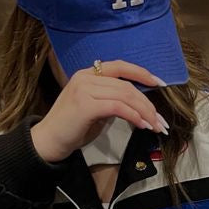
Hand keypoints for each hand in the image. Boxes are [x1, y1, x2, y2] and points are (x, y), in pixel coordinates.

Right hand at [30, 60, 169, 162]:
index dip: (142, 73)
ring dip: (144, 112)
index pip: (120, 66)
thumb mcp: (95, 108)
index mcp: (87, 74)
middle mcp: (86, 77)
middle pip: (126, 85)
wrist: (48, 142)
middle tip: (160, 119)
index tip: (159, 83)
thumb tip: (137, 103)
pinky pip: (118, 107)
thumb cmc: (72, 128)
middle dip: (148, 103)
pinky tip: (141, 125)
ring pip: (125, 96)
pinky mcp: (86, 104)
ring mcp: (84, 89)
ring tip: (154, 125)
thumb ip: (112, 100)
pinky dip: (133, 116)